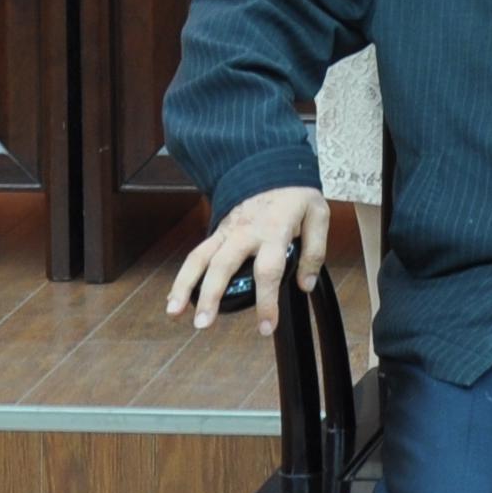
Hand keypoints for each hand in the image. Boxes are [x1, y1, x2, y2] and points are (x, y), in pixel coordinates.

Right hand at [165, 185, 331, 335]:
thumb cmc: (295, 195)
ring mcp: (227, 231)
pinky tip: (176, 298)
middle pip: (222, 266)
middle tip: (203, 324)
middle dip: (210, 297)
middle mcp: (245, 233)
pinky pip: (196, 254)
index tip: (265, 327)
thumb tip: (304, 285)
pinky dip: (183, 276)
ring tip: (173, 313)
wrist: (271, 165)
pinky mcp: (217, 232)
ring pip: (199, 259)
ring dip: (184, 286)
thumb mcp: (317, 216)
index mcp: (274, 231)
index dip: (266, 301)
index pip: (268, 271)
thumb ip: (314, 252)